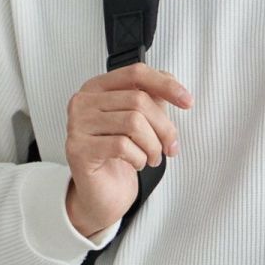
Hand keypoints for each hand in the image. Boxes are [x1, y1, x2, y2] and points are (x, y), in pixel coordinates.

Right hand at [64, 62, 193, 234]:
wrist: (102, 191)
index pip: (136, 73)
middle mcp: (84, 101)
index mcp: (98, 87)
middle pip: (138, 100)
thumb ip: (152, 99)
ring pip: (133, 122)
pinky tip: (137, 163)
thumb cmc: (119, 155)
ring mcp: (77, 124)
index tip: (187, 101)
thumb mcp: (140, 121)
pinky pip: (122, 146)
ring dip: (153, 145)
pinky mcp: (78, 149)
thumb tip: (172, 85)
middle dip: (164, 127)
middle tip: (170, 146)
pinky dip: (139, 157)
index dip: (166, 85)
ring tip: (153, 157)